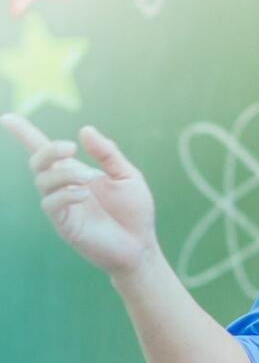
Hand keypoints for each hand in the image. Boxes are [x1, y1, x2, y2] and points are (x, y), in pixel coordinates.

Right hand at [1, 114, 159, 277]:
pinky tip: (83, 195)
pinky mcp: (65, 224)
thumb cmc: (134, 211)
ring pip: (43, 182)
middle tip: (70, 148)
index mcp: (77, 172)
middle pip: (38, 162)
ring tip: (87, 179)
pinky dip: (64, 195)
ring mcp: (63, 206)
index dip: (24, 133)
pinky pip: (51, 205)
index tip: (7, 118)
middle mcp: (64, 187)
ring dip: (63, 174)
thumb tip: (85, 129)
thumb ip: (108, 154)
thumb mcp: (127, 176)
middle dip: (48, 151)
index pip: (44, 151)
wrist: (141, 245)